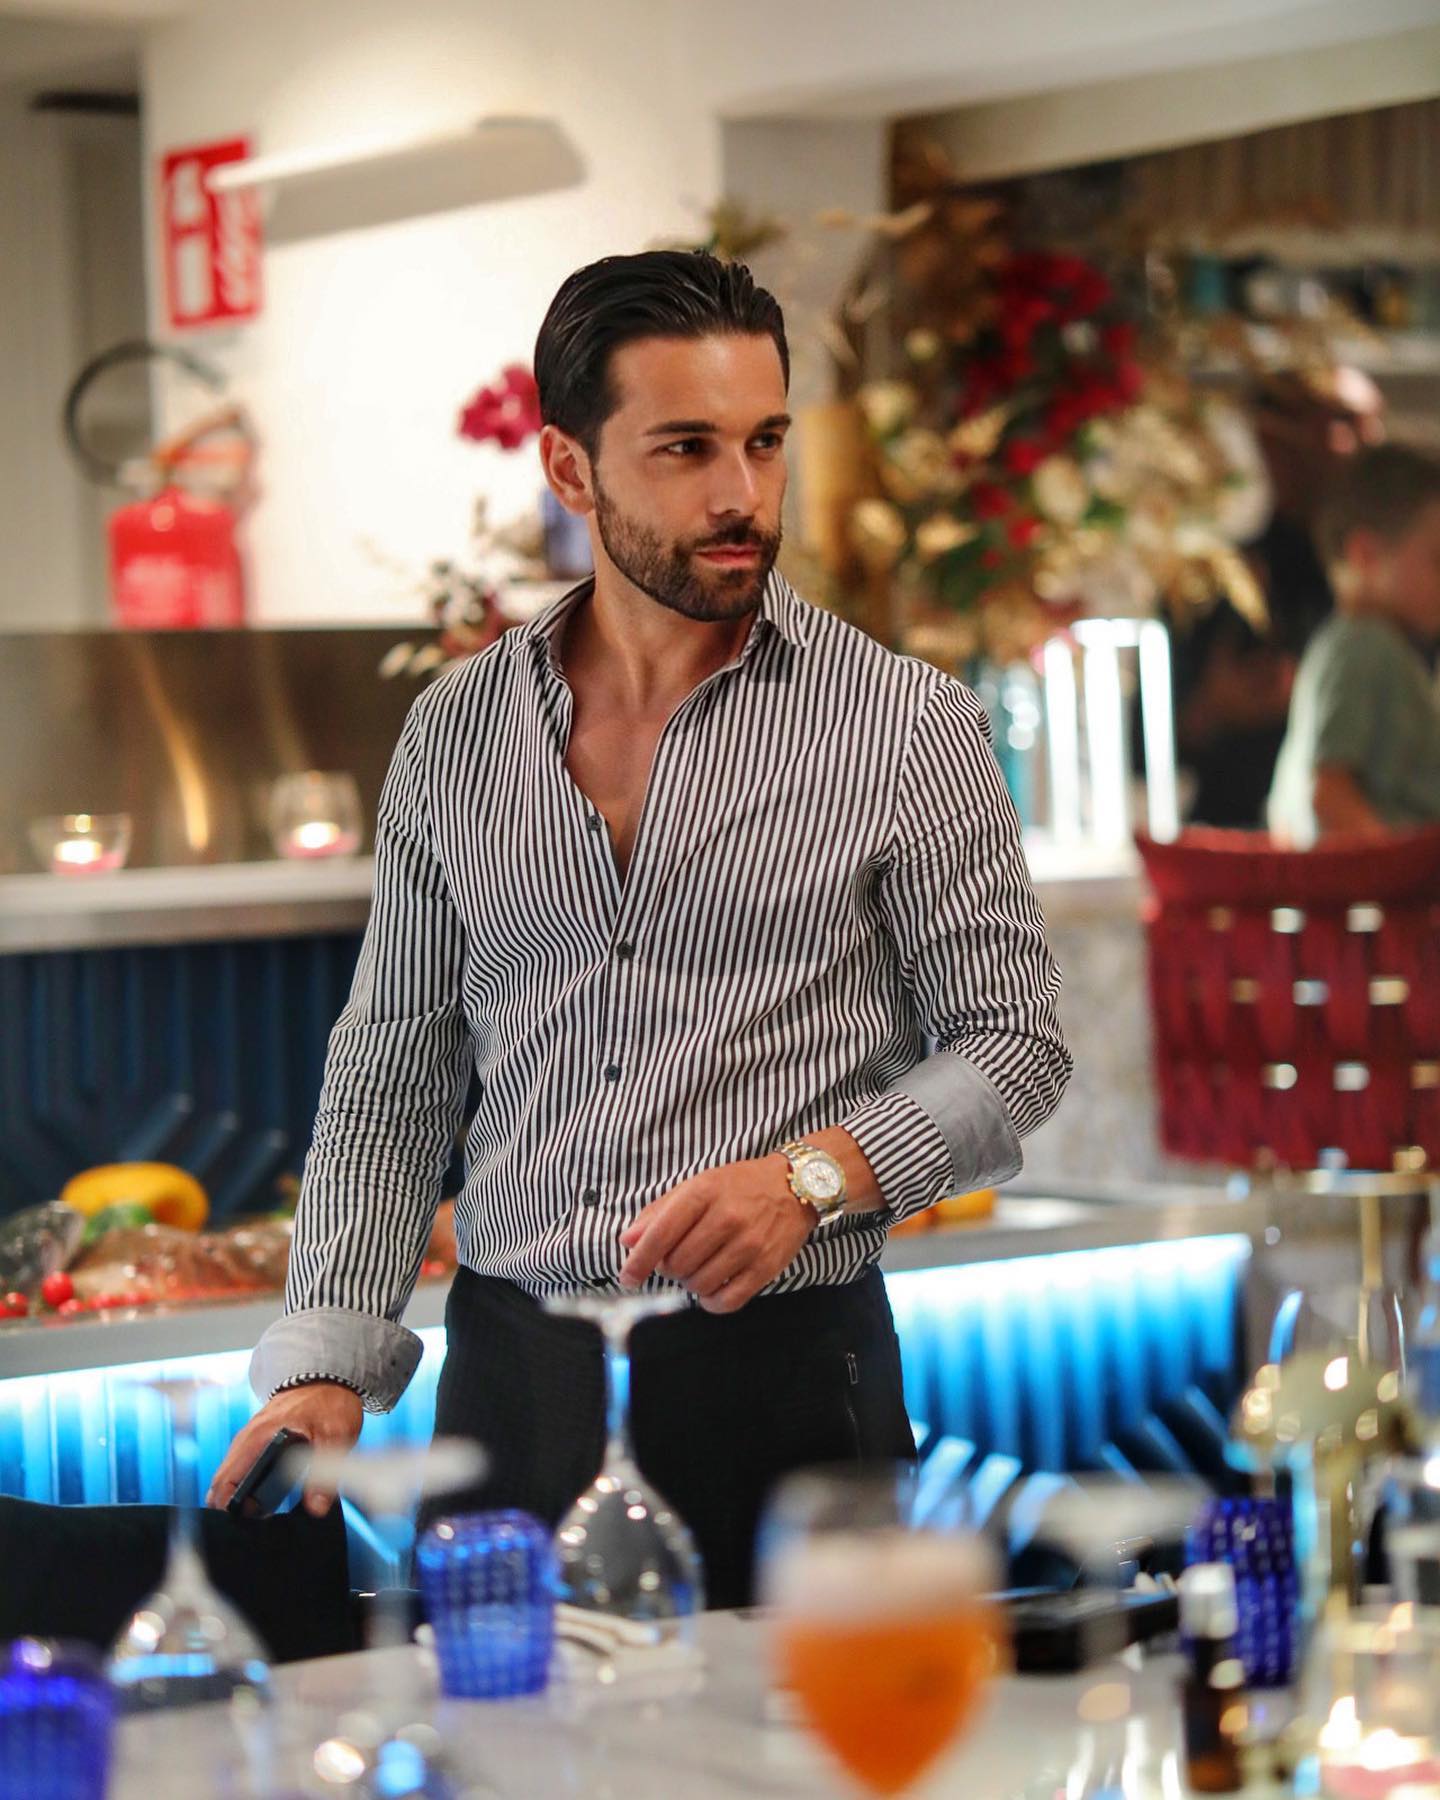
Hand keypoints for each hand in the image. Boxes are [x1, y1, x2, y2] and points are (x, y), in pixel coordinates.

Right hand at [205, 1381, 363, 1517]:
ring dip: (236, 1498)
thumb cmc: (329, 1402)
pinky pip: (240, 1467)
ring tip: (256, 1521)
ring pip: (229, 1475)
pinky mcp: (257, 1440)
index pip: (226, 1480)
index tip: (240, 1529)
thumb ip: (324, 1472)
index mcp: (259, 1437)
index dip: (227, 1508)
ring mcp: (249, 1438)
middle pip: (221, 1481)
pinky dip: (243, 1486)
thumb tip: (316, 1508)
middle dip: (229, 1508)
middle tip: (249, 1530)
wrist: (329, 1376)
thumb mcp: (334, 1437)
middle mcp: (247, 1438)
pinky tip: (260, 1503)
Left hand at [617, 1155, 814, 1314]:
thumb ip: (659, 1212)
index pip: (661, 1234)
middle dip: (668, 1268)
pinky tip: (710, 1288)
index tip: (627, 1277)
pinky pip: (728, 1301)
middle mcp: (727, 1218)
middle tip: (676, 1259)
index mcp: (704, 1193)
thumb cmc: (739, 1186)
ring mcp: (749, 1244)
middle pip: (677, 1264)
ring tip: (697, 1268)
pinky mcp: (766, 1267)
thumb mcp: (697, 1186)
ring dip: (689, 1283)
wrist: (794, 1186)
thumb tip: (628, 1240)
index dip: (638, 1260)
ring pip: (699, 1284)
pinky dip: (711, 1301)